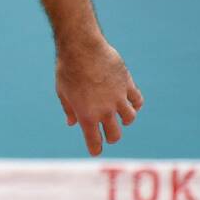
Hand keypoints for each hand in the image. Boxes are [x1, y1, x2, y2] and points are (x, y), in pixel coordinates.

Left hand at [55, 37, 143, 155]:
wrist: (81, 47)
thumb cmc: (67, 69)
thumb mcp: (62, 92)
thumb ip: (69, 109)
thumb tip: (72, 123)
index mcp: (87, 115)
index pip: (94, 140)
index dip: (95, 148)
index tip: (96, 151)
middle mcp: (105, 110)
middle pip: (115, 134)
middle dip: (112, 137)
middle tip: (109, 135)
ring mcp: (118, 98)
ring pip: (130, 118)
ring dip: (125, 121)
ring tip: (121, 118)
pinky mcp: (127, 84)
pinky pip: (137, 100)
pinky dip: (136, 104)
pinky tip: (131, 103)